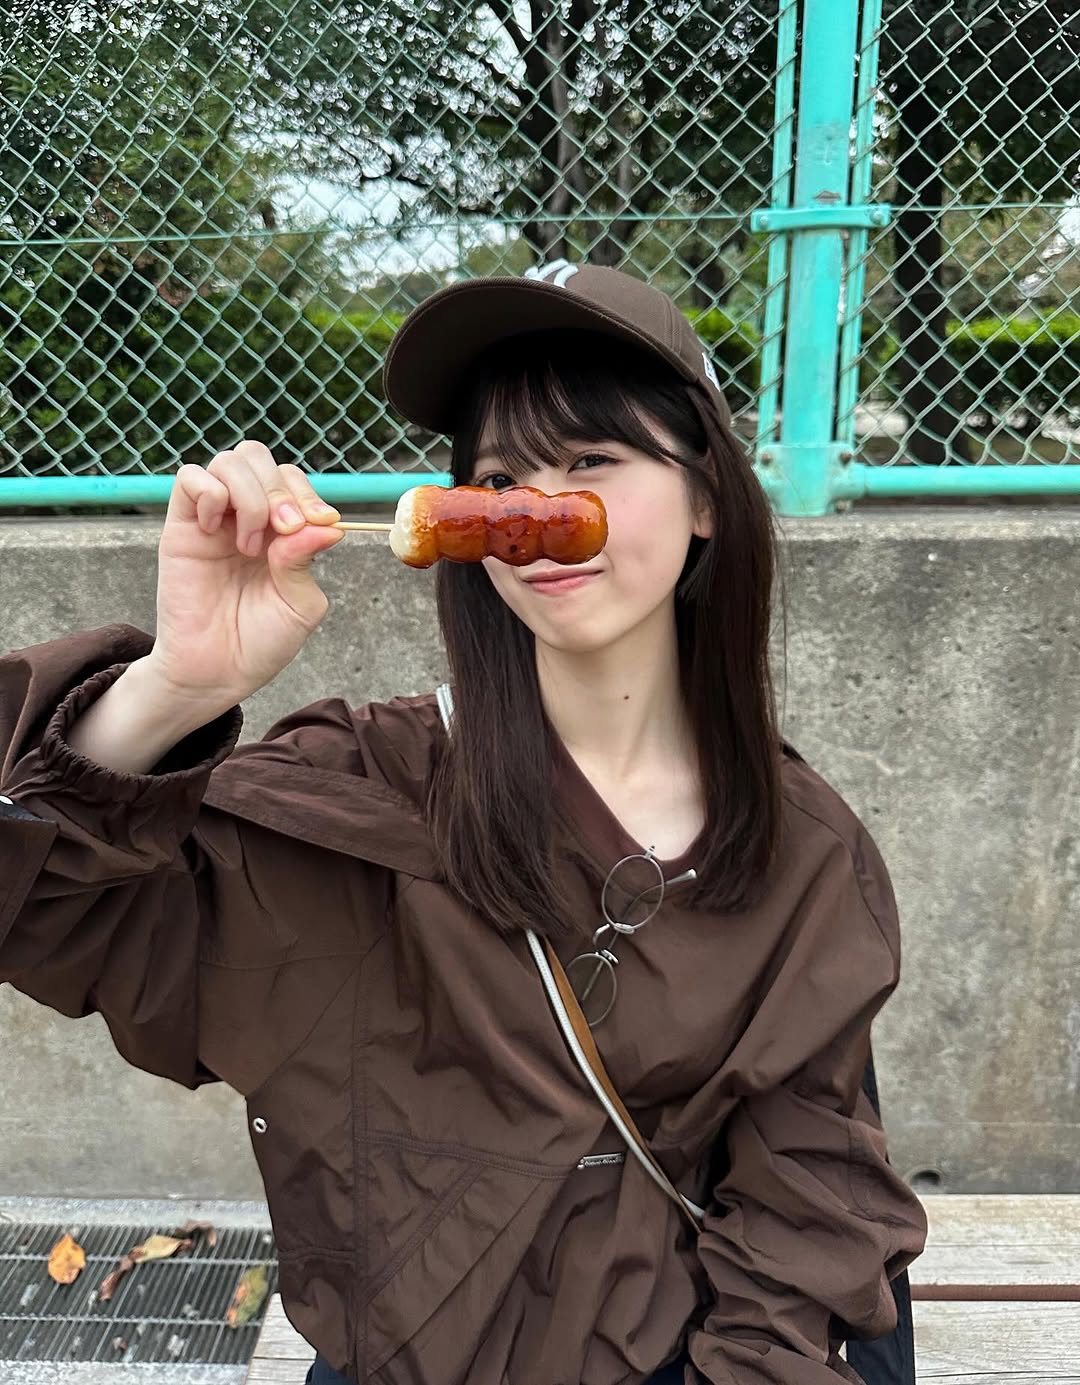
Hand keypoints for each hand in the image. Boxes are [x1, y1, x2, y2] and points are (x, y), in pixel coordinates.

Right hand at [144, 440, 345, 709]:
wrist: (217, 673)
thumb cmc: (261, 642)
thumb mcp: (300, 606)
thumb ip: (307, 561)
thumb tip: (328, 525)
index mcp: (280, 530)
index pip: (291, 479)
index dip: (307, 493)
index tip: (319, 523)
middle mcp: (246, 517)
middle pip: (259, 458)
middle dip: (279, 488)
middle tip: (284, 529)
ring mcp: (213, 519)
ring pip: (228, 461)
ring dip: (250, 495)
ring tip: (249, 545)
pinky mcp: (181, 528)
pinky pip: (189, 478)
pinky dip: (210, 492)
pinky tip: (217, 530)